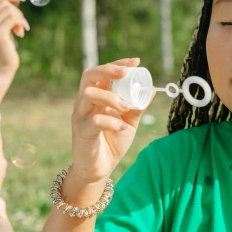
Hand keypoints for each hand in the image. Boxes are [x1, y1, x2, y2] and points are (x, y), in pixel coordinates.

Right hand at [0, 0, 29, 76]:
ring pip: (10, 10)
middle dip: (17, 12)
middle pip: (4, 3)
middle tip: (21, 26)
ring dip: (20, 19)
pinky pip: (14, 18)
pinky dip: (21, 24)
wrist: (1, 67)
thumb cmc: (3, 47)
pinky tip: (20, 34)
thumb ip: (1, 14)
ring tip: (20, 31)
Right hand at [69, 57, 155, 187]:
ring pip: (88, 94)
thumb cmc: (111, 143)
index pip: (102, 72)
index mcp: (96, 97)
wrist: (99, 169)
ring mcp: (80, 116)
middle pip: (89, 76)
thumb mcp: (129, 123)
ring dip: (111, 97)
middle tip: (126, 74)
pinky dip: (111, 121)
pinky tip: (122, 127)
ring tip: (126, 107)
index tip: (136, 62)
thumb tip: (151, 91)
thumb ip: (137, 107)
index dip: (118, 64)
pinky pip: (93, 120)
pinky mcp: (81, 132)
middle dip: (108, 70)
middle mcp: (85, 103)